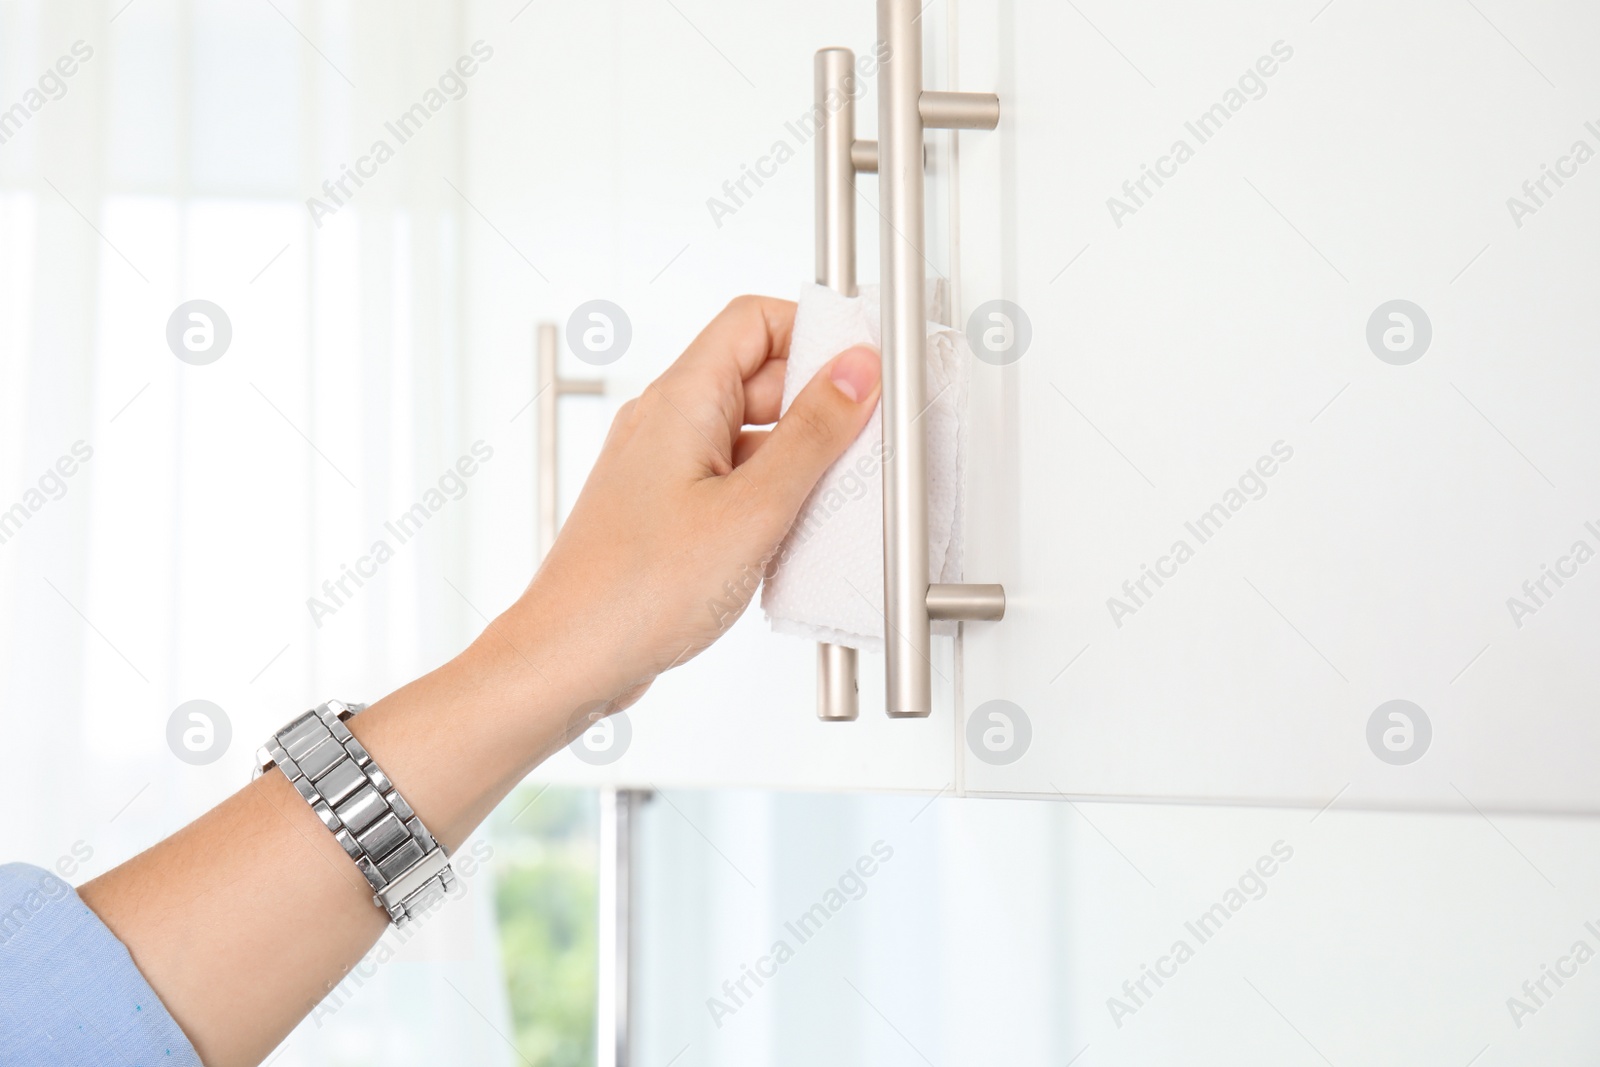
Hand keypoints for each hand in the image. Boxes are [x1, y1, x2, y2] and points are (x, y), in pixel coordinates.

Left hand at [501, 295, 880, 715]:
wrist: (569, 659)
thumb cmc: (636, 592)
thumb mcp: (752, 510)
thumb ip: (812, 436)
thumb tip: (856, 370)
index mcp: (681, 401)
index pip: (755, 321)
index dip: (814, 333)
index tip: (864, 370)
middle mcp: (667, 423)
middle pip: (760, 378)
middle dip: (817, 406)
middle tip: (862, 445)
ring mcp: (665, 468)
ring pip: (750, 435)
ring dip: (797, 461)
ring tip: (830, 502)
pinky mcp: (668, 512)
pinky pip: (732, 480)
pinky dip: (770, 498)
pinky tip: (792, 537)